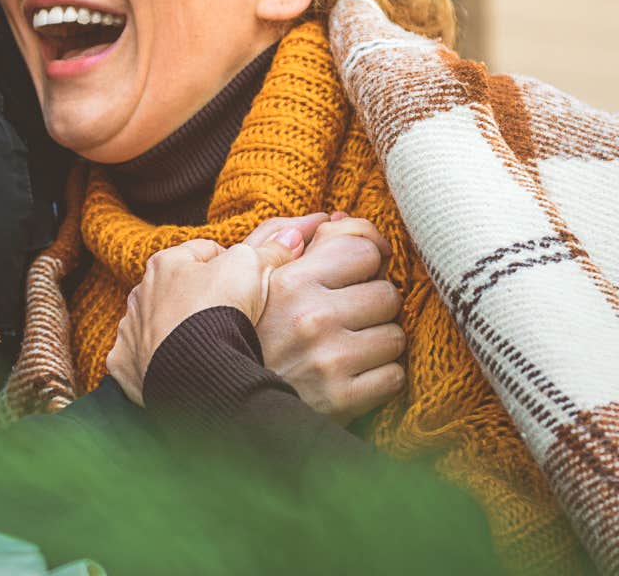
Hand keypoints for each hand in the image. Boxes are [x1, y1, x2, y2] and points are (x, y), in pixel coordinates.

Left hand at [106, 228, 306, 404]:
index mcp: (166, 262)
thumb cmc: (219, 310)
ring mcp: (131, 329)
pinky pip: (141, 358)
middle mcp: (141, 292)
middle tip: (232, 316)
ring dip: (177, 329)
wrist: (195, 370)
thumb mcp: (251, 268)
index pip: (206, 252)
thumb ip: (270, 250)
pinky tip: (179, 367)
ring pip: (158, 322)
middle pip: (179, 288)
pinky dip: (157, 361)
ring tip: (208, 344)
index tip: (249, 283)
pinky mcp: (126, 363)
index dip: (233, 265)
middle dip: (202, 297)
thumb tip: (291, 236)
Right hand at [255, 214, 406, 420]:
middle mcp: (312, 317)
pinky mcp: (341, 400)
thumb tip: (336, 217)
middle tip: (349, 316)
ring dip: (378, 341)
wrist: (223, 402)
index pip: (363, 249)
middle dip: (372, 304)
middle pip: (387, 293)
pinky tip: (353, 375)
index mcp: (290, 281)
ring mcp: (329, 360)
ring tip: (349, 346)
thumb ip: (286, 238)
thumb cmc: (242, 332)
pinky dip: (380, 377)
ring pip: (395, 336)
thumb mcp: (250, 277)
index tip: (362, 271)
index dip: (366, 259)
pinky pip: (394, 377)